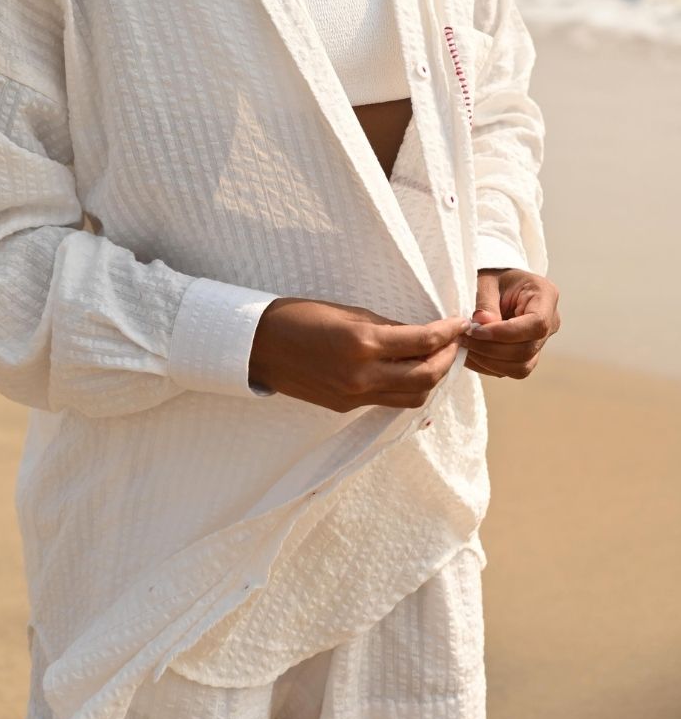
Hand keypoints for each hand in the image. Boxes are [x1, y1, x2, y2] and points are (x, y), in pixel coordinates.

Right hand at [249, 297, 471, 412]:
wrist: (258, 346)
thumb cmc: (298, 317)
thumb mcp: (347, 312)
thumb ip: (386, 326)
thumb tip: (420, 333)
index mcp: (362, 343)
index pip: (423, 342)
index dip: (448, 332)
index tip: (460, 321)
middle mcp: (362, 375)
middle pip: (427, 377)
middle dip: (448, 359)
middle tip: (454, 341)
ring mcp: (354, 396)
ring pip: (413, 397)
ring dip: (432, 378)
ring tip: (437, 357)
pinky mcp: (346, 407)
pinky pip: (389, 400)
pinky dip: (407, 386)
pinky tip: (408, 369)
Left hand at [459, 268, 560, 378]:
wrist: (500, 284)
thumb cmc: (494, 276)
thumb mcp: (487, 279)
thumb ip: (486, 301)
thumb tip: (483, 324)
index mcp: (545, 296)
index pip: (536, 324)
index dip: (505, 333)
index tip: (476, 330)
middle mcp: (551, 322)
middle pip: (526, 350)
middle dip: (491, 349)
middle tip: (463, 339)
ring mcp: (541, 342)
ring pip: (521, 367)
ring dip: (488, 361)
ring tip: (464, 347)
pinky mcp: (528, 355)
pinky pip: (511, 370)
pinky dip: (488, 366)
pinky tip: (470, 353)